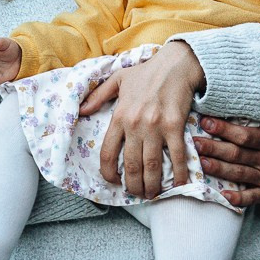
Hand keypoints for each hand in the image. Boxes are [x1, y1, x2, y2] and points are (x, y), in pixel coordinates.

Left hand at [90, 42, 204, 198]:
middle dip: (133, 186)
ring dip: (152, 185)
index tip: (114, 181)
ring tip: (152, 194)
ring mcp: (156, 127)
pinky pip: (177, 156)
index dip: (109, 172)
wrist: (175, 64)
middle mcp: (135, 124)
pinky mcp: (175, 127)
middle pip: (131, 165)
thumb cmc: (146, 72)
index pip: (108, 152)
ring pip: (151, 165)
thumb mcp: (118, 79)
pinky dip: (178, 174)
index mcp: (120, 116)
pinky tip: (178, 184)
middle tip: (137, 194)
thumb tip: (81, 110)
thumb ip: (98, 96)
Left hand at [194, 84, 259, 207]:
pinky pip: (251, 197)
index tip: (206, 121)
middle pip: (237, 155)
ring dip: (219, 170)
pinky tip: (222, 194)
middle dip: (215, 149)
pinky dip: (237, 198)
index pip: (244, 135)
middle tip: (195, 143)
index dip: (224, 129)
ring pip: (240, 174)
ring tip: (201, 163)